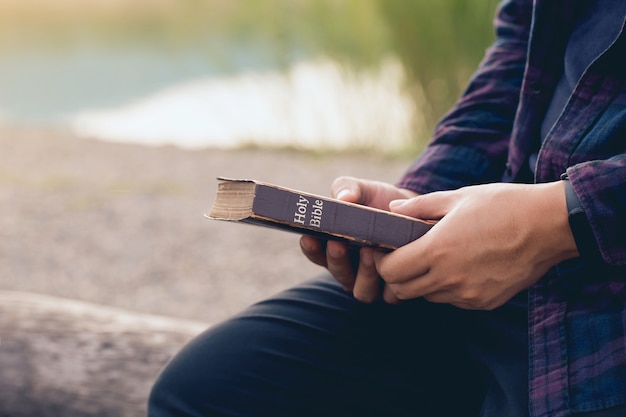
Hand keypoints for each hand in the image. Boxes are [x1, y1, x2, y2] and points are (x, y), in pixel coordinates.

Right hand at [300, 176, 417, 302]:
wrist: (417, 211)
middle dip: (336, 260)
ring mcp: (373, 283)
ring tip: (369, 251)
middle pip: (337, 273)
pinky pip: (389, 295)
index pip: (315, 254)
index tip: (309, 237)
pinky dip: (391, 282)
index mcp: (335, 248)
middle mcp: (351, 270)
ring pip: (362, 291)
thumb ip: (348, 189)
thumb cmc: (381, 201)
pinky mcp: (396, 291)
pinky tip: (395, 265)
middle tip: (339, 243)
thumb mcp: (363, 190)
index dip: (311, 248)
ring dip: (363, 273)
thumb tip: (344, 198)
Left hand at [374, 181, 578, 309]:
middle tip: (403, 257)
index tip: (385, 249)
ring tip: (434, 259)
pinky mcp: (485, 302)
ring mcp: (468, 294)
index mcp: (438, 250)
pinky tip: (460, 267)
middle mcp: (449, 278)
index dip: (382, 261)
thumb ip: (420, 207)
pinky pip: (453, 301)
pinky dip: (447, 288)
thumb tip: (392, 209)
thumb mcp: (458, 197)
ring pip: (428, 297)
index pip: (391, 271)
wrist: (550, 225)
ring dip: (422, 282)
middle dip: (396, 276)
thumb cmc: (503, 205)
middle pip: (403, 291)